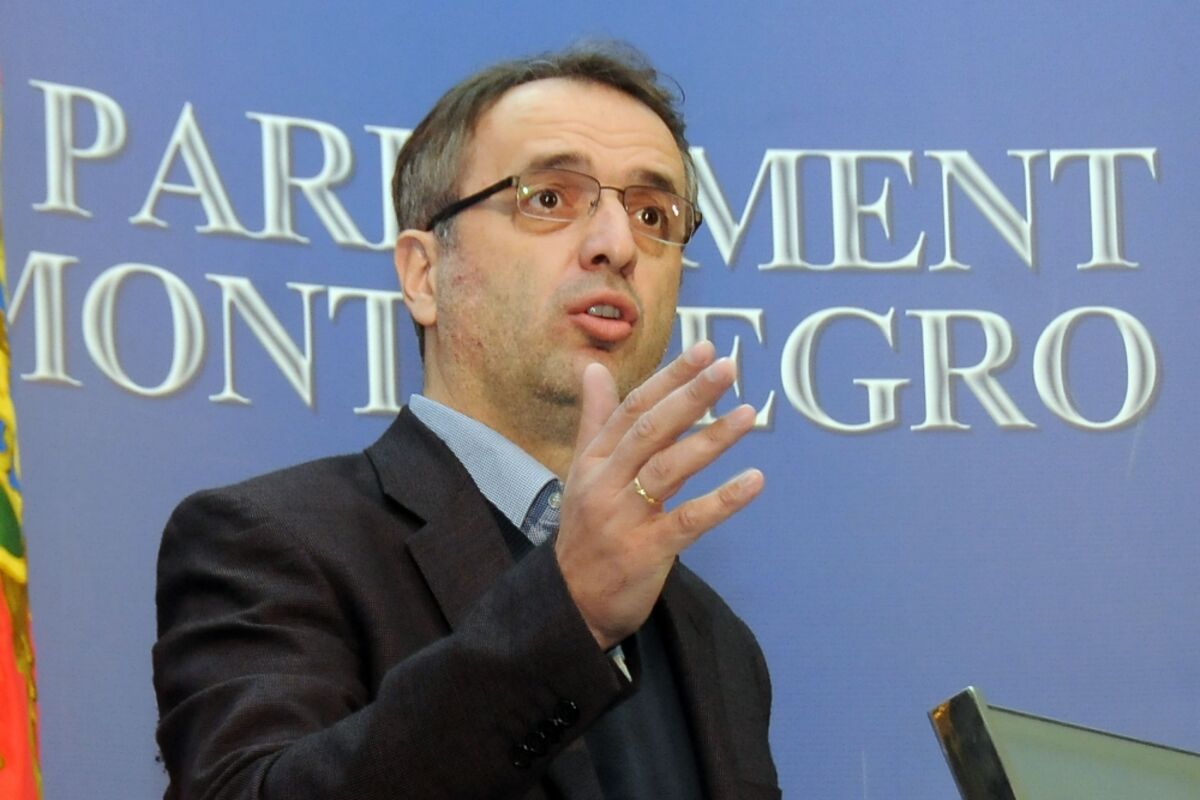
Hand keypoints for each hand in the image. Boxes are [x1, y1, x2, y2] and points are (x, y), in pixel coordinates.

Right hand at [554, 341, 763, 649]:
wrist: (568, 603)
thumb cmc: (584, 533)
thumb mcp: (581, 472)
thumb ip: (595, 420)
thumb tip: (595, 368)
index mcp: (593, 460)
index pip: (632, 408)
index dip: (668, 378)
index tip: (702, 350)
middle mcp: (605, 482)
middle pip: (651, 429)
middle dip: (690, 395)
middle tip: (728, 367)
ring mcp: (624, 517)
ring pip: (670, 468)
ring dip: (711, 439)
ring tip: (748, 415)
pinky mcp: (647, 551)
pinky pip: (689, 520)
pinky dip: (723, 500)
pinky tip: (753, 481)